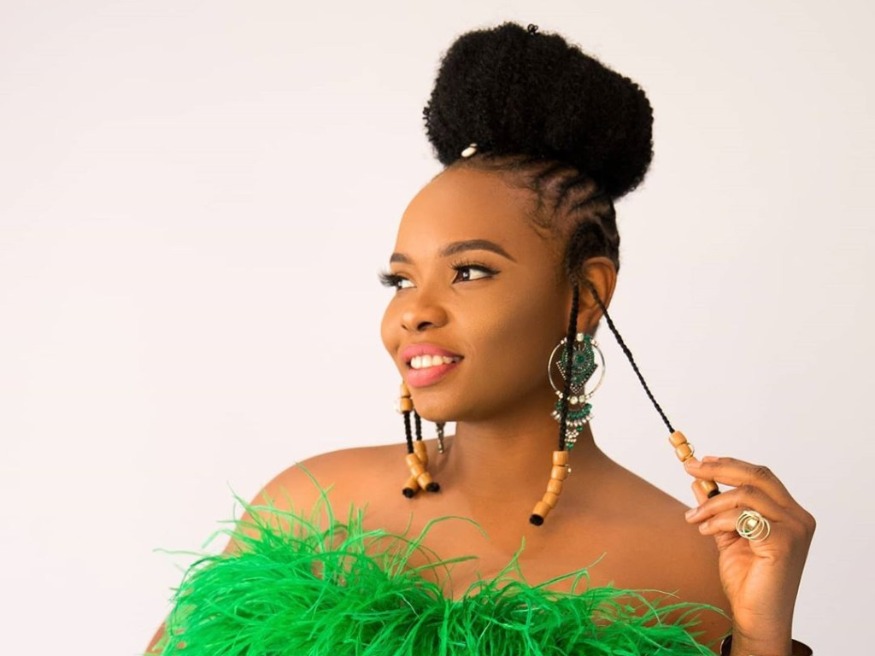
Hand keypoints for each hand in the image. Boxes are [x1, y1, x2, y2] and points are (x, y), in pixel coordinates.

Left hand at [683, 456, 814, 654]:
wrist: (757, 617)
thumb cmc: (748, 580)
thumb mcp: (728, 535)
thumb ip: (718, 509)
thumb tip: (698, 482)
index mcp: (789, 513)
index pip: (761, 476)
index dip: (730, 464)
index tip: (701, 461)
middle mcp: (798, 518)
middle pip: (757, 476)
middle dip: (719, 468)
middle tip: (689, 467)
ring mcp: (794, 529)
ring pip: (746, 495)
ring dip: (712, 503)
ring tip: (694, 518)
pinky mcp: (784, 543)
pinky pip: (744, 517)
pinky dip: (719, 519)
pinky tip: (706, 531)